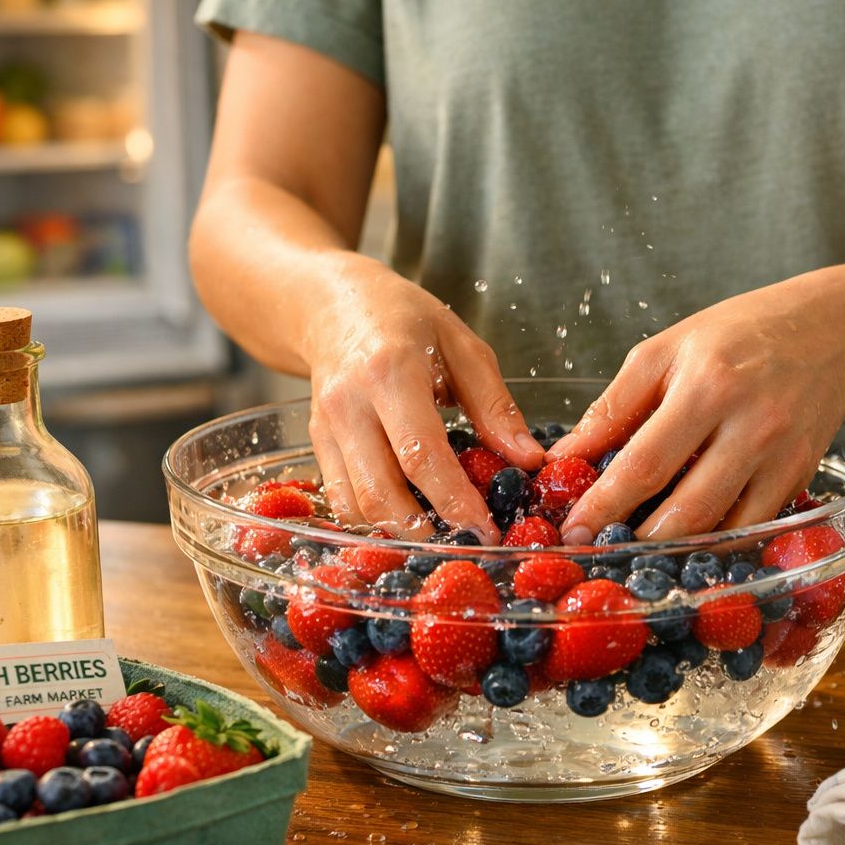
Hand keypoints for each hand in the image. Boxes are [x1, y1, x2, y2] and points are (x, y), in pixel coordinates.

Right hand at [304, 256, 543, 541]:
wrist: (334, 304)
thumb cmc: (404, 319)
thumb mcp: (462, 345)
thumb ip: (495, 405)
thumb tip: (528, 460)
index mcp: (390, 372)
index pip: (421, 454)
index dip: (455, 500)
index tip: (487, 528)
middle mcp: (349, 404)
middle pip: (381, 492)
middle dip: (426, 528)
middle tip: (468, 540)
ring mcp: (325, 428)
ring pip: (356, 505)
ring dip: (399, 529)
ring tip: (441, 530)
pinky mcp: (316, 444)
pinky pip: (341, 498)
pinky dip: (374, 518)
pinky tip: (407, 514)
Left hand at [547, 272, 844, 542]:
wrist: (834, 329)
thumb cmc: (739, 334)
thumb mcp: (666, 350)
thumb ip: (614, 407)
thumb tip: (566, 458)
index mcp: (707, 385)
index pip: (644, 463)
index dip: (603, 505)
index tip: (572, 530)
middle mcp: (750, 425)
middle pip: (685, 509)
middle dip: (635, 540)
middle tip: (598, 551)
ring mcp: (781, 456)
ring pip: (721, 528)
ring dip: (673, 549)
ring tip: (634, 551)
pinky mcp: (801, 476)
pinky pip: (752, 526)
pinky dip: (716, 541)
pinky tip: (687, 540)